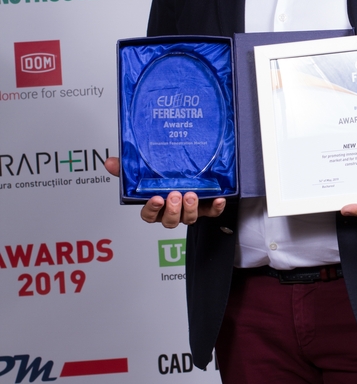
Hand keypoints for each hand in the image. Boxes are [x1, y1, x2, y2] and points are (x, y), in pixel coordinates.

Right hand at [105, 157, 226, 227]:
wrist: (192, 172)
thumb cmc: (164, 177)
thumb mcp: (143, 171)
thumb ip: (127, 169)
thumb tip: (110, 162)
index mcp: (156, 205)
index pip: (149, 215)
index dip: (152, 210)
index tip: (156, 199)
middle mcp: (172, 211)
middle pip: (169, 221)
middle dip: (172, 210)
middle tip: (175, 195)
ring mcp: (189, 210)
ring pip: (188, 219)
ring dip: (190, 209)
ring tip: (191, 195)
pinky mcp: (206, 207)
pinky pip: (212, 213)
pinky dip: (216, 208)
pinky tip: (218, 199)